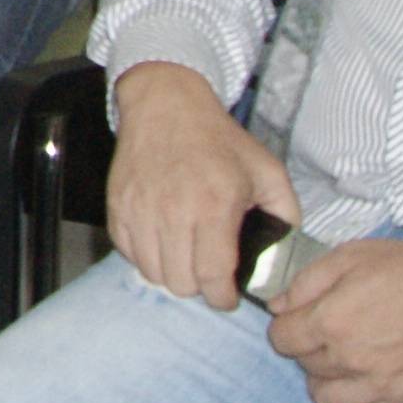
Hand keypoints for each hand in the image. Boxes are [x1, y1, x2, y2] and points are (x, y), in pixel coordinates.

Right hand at [107, 61, 303, 310]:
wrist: (165, 105)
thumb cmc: (219, 140)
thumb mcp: (267, 171)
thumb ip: (285, 215)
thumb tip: (281, 255)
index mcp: (214, 206)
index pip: (213, 276)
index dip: (222, 297)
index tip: (227, 296)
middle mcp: (173, 212)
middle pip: (181, 282)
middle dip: (199, 286)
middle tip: (208, 273)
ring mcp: (140, 209)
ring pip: (153, 273)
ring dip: (172, 274)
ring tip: (185, 259)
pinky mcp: (117, 206)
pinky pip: (128, 253)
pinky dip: (146, 257)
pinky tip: (163, 243)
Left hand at [266, 239, 402, 402]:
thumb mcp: (349, 256)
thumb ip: (304, 282)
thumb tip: (275, 306)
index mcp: (331, 321)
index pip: (281, 339)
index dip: (286, 326)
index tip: (301, 319)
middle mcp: (350, 359)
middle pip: (305, 366)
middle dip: (309, 349)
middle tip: (329, 333)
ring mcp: (379, 385)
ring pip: (326, 400)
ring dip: (326, 381)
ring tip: (342, 362)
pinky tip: (360, 388)